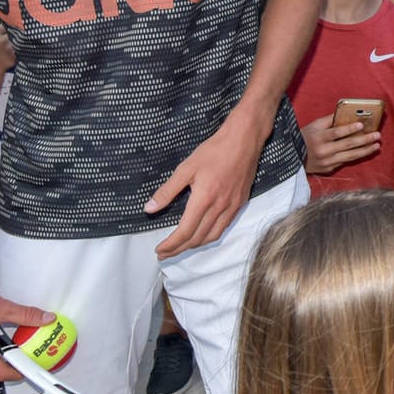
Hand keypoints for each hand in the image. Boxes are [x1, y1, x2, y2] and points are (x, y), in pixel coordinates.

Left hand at [148, 119, 266, 258]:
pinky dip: (210, 237)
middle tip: (165, 253)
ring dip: (195, 246)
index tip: (159, 249)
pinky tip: (202, 235)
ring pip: (212, 236)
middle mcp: (220, 207)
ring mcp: (232, 207)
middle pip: (198, 238)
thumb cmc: (214, 151)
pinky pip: (224, 228)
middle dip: (179, 249)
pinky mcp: (240, 203)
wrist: (244, 140)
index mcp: (204, 198)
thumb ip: (167, 191)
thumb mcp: (186, 168)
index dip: (171, 244)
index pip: (185, 231)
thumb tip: (149, 208)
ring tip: (181, 247)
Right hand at [299, 115, 380, 173]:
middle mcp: (323, 151)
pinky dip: (356, 156)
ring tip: (377, 145)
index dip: (349, 129)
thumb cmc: (305, 137)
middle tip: (377, 135)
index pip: (336, 133)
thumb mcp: (314, 125)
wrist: (292, 158)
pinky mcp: (329, 169)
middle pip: (347, 145)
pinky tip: (366, 151)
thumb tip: (345, 112)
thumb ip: (329, 120)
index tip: (361, 125)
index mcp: (319, 137)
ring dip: (365, 150)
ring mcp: (327, 162)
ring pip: (350, 156)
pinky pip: (345, 162)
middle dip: (364, 140)